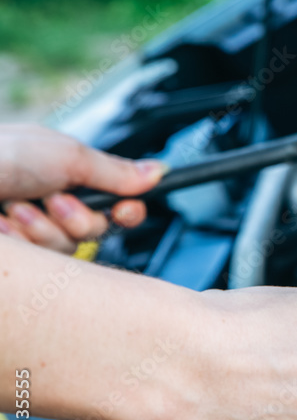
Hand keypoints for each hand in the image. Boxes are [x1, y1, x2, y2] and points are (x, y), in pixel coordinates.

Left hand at [0, 124, 166, 251]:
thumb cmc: (0, 155)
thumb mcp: (68, 155)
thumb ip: (116, 171)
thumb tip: (158, 171)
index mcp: (65, 177)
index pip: (115, 205)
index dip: (126, 211)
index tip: (126, 211)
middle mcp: (50, 205)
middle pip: (95, 233)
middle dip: (77, 218)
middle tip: (54, 200)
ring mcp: (29, 231)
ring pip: (68, 250)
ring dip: (44, 228)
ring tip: (15, 209)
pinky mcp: (19, 256)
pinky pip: (42, 264)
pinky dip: (24, 241)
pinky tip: (4, 226)